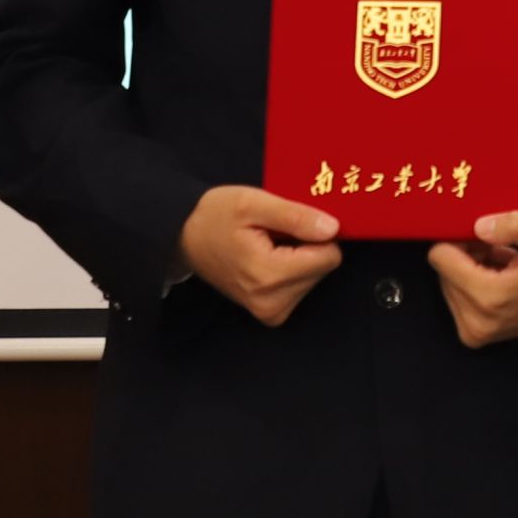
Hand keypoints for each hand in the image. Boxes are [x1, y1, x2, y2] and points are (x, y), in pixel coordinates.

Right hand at [182, 186, 342, 326]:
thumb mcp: (254, 203)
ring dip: (297, 257)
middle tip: (273, 233)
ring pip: (314, 277)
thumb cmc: (216, 216)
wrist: (185, 238)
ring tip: (267, 244)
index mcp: (269, 275)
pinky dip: (290, 269)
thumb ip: (296, 216)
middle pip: (323, 268)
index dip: (316, 233)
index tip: (291, 223)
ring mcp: (270, 312)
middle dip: (305, 246)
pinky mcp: (270, 314)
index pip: (329, 256)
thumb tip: (333, 229)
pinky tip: (267, 257)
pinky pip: (301, 287)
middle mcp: (272, 303)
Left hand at [428, 211, 517, 346]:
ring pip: (448, 283)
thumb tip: (478, 227)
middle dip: (467, 256)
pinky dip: (472, 285)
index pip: (441, 257)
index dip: (460, 240)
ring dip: (470, 270)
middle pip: (443, 271)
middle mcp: (476, 321)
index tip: (484, 238)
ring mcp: (473, 333)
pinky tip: (497, 281)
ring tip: (501, 267)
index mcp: (490, 297)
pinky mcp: (472, 336)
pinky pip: (456, 299)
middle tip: (497, 251)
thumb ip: (514, 225)